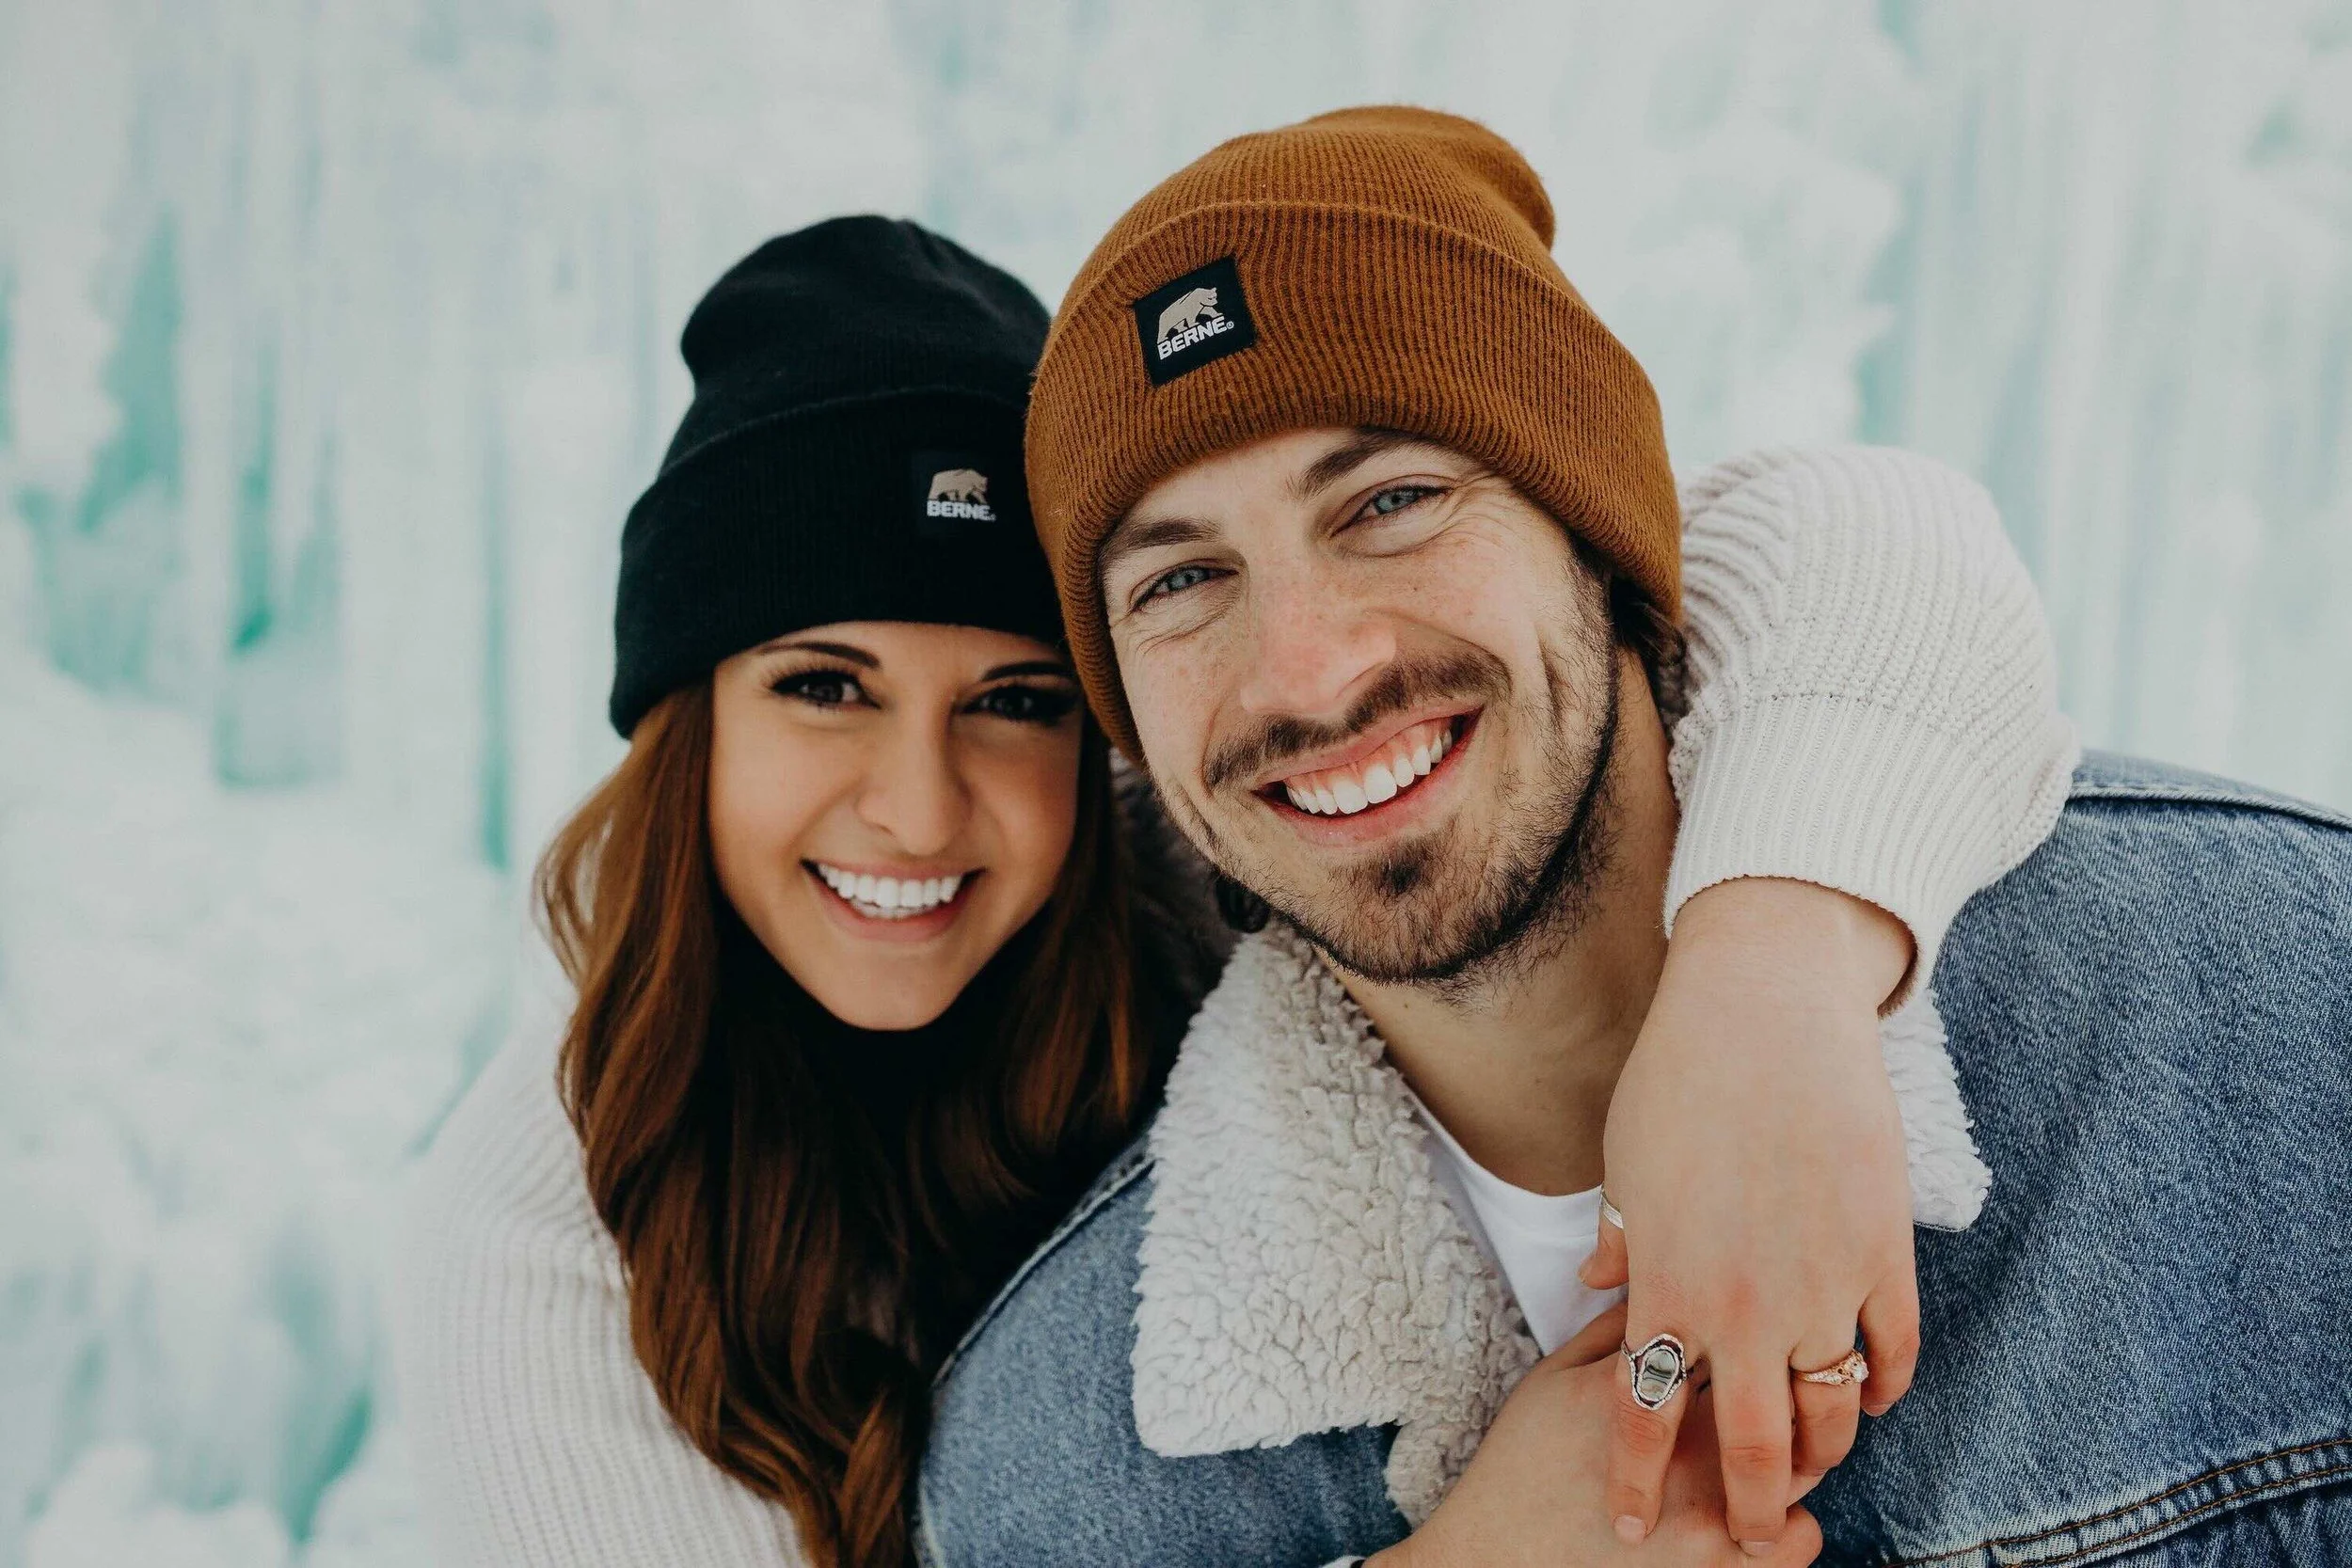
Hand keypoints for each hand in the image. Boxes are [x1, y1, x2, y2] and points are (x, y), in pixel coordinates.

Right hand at [1368, 1306, 1821, 1567]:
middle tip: (1768, 1394)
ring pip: (1804, 1462)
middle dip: (1784, 1388)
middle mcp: (1688, 1442)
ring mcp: (1711, 1509)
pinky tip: (1759, 1520)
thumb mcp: (1550, 1379)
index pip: (1728, 1328)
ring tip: (1763, 1461)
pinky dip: (1792, 1526)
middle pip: (1779, 1393)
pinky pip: (1804, 1536)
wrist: (1496, 1561)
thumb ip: (1610, 1328)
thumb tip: (1650, 1278)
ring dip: (1795, 1456)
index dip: (1744, 1326)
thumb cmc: (1519, 1469)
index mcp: (1649, 1385)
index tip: (1741, 1329)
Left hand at [1583, 878, 1919, 1552]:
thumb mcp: (1624, 1165)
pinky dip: (1885, 1386)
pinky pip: (1895, 1349)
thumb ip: (1622, 1242)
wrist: (1763, 1007)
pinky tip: (1870, 1397)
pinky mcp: (1884, 1251)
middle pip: (1754, 1450)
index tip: (1630, 1527)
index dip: (1638, 1483)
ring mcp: (1822, 1282)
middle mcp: (1745, 1303)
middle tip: (1751, 1541)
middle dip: (1752, 1513)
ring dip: (1824, 1454)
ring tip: (1811, 1468)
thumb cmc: (1679, 1076)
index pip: (1647, 1417)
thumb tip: (1602, 1291)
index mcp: (1667, 1286)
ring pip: (1834, 1415)